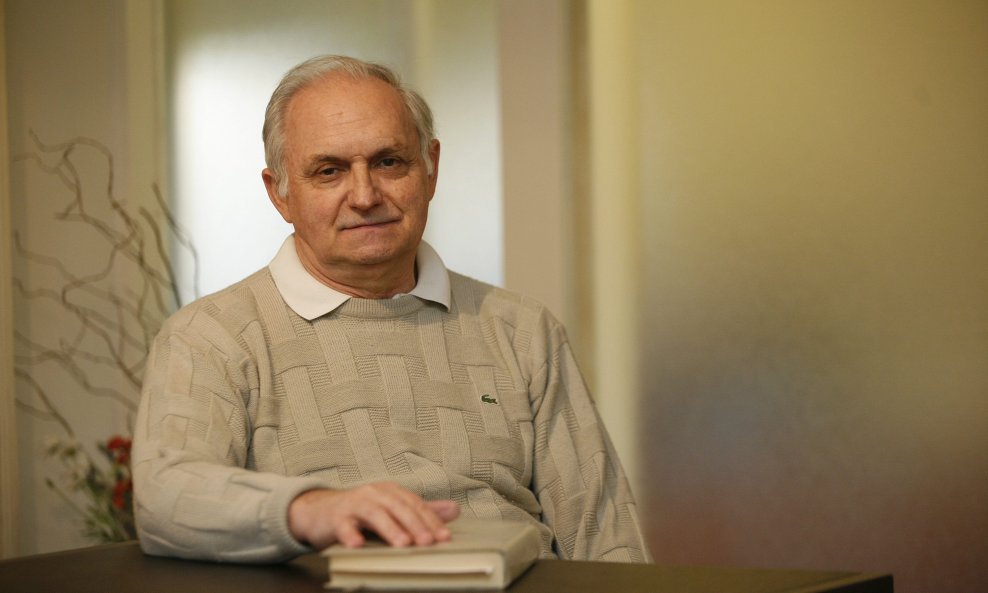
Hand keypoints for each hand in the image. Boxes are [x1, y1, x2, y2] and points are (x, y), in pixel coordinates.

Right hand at [287, 481, 459, 549]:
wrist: (318, 511)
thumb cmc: (359, 513)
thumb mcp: (391, 509)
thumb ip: (421, 511)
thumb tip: (454, 510)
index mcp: (391, 492)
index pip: (415, 504)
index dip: (431, 520)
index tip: (444, 537)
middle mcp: (374, 494)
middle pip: (398, 507)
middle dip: (415, 525)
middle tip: (428, 542)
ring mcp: (354, 504)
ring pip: (375, 514)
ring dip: (390, 529)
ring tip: (403, 544)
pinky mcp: (335, 518)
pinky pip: (343, 526)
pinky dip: (350, 535)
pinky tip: (357, 545)